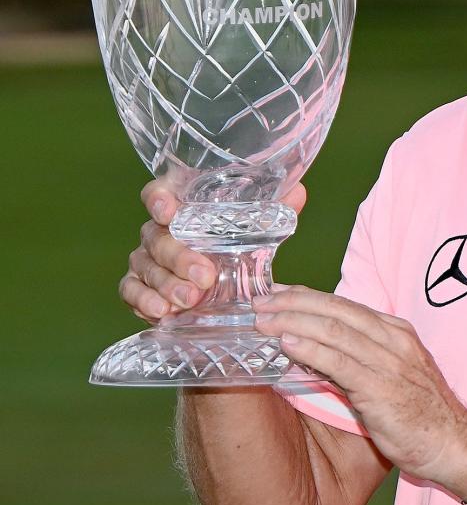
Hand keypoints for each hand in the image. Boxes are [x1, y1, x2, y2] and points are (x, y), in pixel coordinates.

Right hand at [120, 179, 307, 323]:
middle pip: (157, 237)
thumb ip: (273, 211)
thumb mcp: (256, 231)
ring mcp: (146, 259)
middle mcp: (158, 230)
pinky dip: (143, 301)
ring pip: (146, 266)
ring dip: (167, 284)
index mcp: (181, 207)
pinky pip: (131, 291)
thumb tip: (297, 192)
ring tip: (189, 301)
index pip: (158, 193)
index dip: (159, 199)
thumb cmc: (233, 246)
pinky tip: (161, 312)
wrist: (221, 286)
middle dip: (179, 257)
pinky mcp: (138, 286)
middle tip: (205, 276)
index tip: (169, 211)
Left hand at [252, 286, 466, 493]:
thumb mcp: (396, 377)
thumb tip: (322, 354)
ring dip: (292, 321)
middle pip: (335, 308)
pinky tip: (286, 343)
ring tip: (262, 320)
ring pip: (332, 328)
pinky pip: (338, 361)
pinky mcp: (380, 387)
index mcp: (396, 333)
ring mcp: (388, 361)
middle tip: (259, 302)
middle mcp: (393, 339)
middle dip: (293, 302)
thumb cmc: (425, 419)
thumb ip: (365, 361)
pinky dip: (309, 348)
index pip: (345, 305)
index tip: (278, 295)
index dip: (307, 298)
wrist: (456, 447)